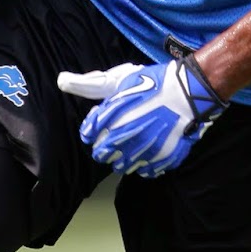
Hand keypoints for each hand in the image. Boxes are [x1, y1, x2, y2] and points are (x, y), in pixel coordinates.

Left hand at [57, 51, 227, 177]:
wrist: (189, 93)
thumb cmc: (153, 83)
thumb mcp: (120, 80)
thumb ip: (90, 85)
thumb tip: (61, 80)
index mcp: (110, 119)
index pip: (88, 136)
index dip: (94, 129)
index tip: (103, 123)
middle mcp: (123, 139)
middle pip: (101, 154)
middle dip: (106, 146)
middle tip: (119, 134)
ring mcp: (142, 152)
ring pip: (121, 166)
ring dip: (124, 157)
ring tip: (135, 142)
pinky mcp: (160, 161)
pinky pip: (144, 172)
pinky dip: (145, 164)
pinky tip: (150, 150)